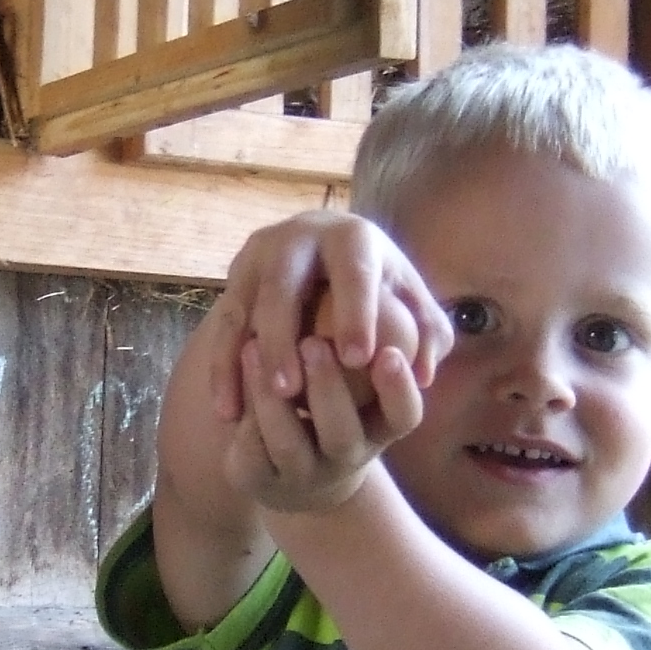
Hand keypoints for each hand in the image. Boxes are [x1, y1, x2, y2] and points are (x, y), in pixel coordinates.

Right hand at [209, 211, 452, 426]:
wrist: (324, 255)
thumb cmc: (379, 288)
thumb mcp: (411, 302)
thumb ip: (429, 334)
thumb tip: (424, 373)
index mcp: (350, 236)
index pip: (352, 269)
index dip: (354, 310)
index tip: (357, 359)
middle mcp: (297, 236)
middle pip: (282, 283)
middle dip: (283, 336)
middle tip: (292, 391)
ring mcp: (258, 256)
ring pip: (243, 305)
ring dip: (244, 358)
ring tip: (256, 405)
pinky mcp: (233, 279)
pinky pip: (221, 328)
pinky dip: (221, 371)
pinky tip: (228, 412)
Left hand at [224, 331, 424, 515]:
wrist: (293, 465)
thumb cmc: (338, 398)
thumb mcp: (363, 372)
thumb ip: (382, 340)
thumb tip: (414, 304)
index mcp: (380, 429)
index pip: (403, 416)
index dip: (398, 390)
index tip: (389, 353)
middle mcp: (346, 457)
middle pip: (342, 433)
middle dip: (327, 388)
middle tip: (314, 343)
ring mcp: (303, 474)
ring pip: (288, 442)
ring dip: (270, 396)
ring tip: (255, 347)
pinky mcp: (259, 480)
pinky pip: (250, 449)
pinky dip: (241, 410)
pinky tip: (231, 373)